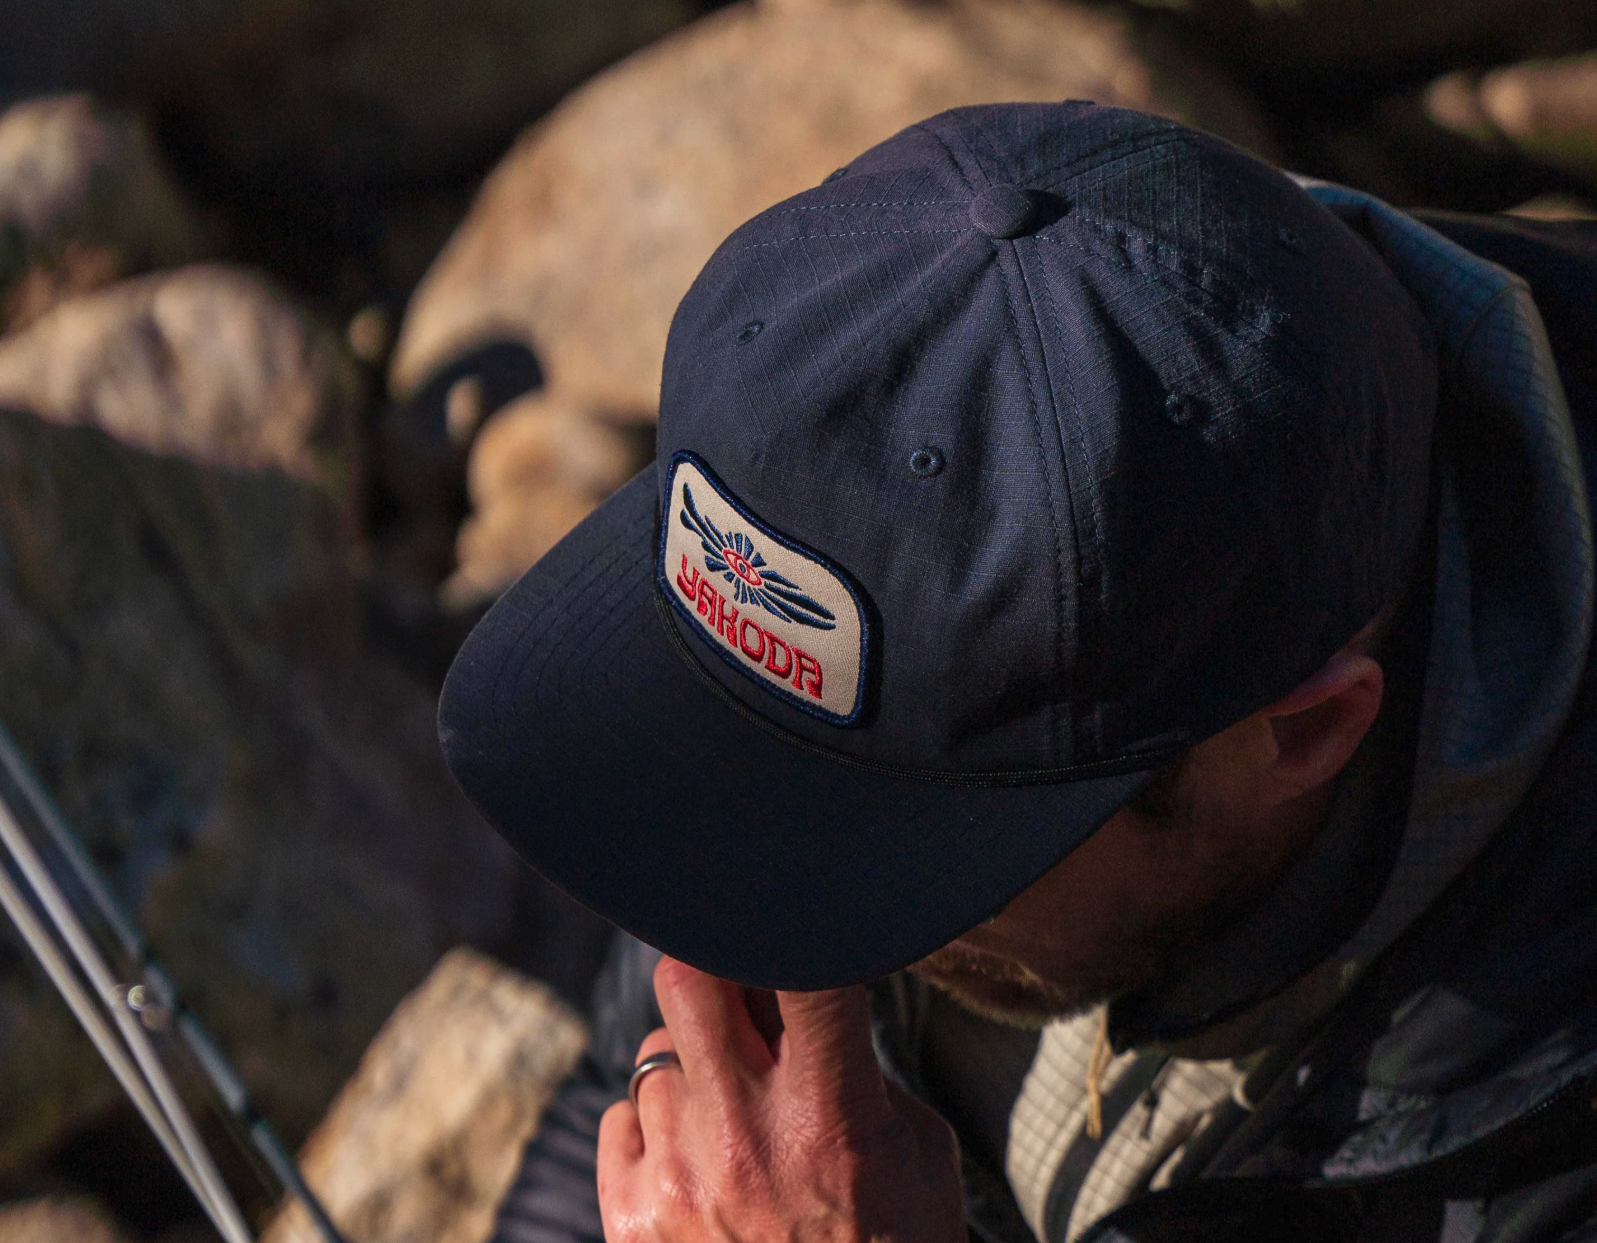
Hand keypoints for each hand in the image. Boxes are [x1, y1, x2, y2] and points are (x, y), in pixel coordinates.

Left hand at [597, 956, 964, 1242]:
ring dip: (695, 1065)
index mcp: (831, 1115)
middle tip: (742, 994)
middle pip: (688, 978)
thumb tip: (798, 993)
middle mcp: (744, 1135)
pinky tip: (699, 1159)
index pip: (800, 974)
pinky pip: (620, 1115)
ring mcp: (676, 1176)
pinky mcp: (628, 1217)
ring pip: (658, 1051)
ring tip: (738, 1117)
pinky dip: (655, 1126)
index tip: (791, 923)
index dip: (791, 928)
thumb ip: (859, 1065)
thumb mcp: (917, 1151)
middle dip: (715, 969)